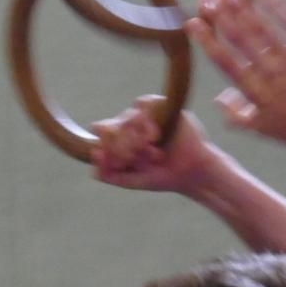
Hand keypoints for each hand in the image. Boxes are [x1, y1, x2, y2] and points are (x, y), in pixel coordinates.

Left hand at [90, 98, 217, 194]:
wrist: (192, 174)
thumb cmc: (164, 176)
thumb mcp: (133, 180)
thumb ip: (110, 175)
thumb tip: (93, 161)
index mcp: (120, 138)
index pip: (101, 132)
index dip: (106, 146)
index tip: (121, 161)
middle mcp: (130, 123)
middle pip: (112, 126)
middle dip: (121, 146)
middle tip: (135, 157)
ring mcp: (145, 114)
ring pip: (126, 117)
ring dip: (134, 138)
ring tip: (150, 152)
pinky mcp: (162, 105)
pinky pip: (144, 106)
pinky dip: (146, 124)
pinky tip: (154, 138)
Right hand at [185, 0, 285, 152]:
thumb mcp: (263, 130)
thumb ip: (235, 116)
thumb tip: (218, 97)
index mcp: (256, 93)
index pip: (225, 62)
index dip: (207, 40)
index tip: (192, 23)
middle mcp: (272, 75)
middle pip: (241, 40)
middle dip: (222, 17)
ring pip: (264, 29)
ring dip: (245, 8)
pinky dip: (279, 7)